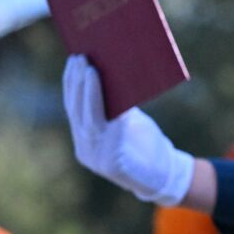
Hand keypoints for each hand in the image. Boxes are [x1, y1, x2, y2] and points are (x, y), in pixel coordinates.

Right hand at [62, 55, 194, 205]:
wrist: (163, 176)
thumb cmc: (146, 142)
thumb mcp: (128, 119)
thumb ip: (119, 103)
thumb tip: (116, 68)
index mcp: (85, 136)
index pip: (72, 106)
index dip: (71, 83)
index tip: (73, 58)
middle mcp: (85, 147)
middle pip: (77, 111)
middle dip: (78, 83)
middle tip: (82, 58)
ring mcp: (96, 157)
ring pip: (90, 121)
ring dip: (90, 94)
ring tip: (93, 70)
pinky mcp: (113, 165)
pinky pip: (110, 136)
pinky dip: (112, 116)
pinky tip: (114, 98)